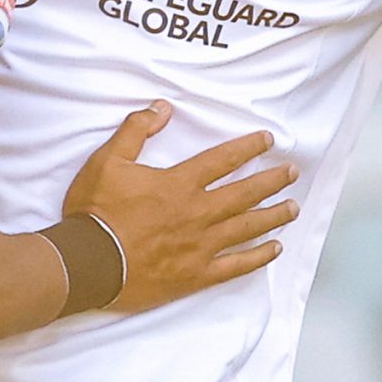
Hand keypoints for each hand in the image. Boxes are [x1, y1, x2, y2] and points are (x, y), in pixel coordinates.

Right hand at [64, 102, 299, 310]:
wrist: (88, 262)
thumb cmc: (96, 212)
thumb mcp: (108, 160)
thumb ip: (136, 130)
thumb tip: (162, 107)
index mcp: (179, 184)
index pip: (223, 159)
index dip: (248, 147)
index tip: (269, 141)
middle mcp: (198, 213)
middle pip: (245, 193)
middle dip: (272, 181)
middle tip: (293, 173)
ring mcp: (200, 246)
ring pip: (247, 227)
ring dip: (274, 216)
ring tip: (293, 208)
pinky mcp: (195, 274)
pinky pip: (235, 266)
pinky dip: (258, 257)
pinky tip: (274, 249)